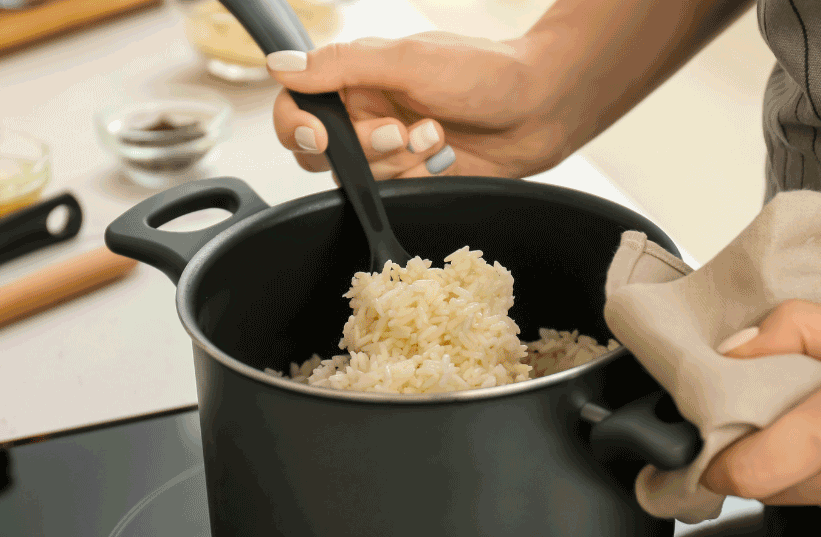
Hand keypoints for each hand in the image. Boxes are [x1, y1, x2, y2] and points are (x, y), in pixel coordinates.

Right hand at [267, 33, 571, 179]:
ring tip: (436, 136)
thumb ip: (342, 64)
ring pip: (357, 177)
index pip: (295, 105)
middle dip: (362, 147)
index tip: (321, 135)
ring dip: (397, 161)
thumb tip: (279, 66)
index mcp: (356, 76)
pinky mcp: (411, 178)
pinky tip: (444, 156)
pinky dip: (415, 177)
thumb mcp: (409, 59)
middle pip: (321, 151)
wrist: (541, 108)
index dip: (298, 125)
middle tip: (399, 131)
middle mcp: (365, 112)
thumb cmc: (485, 72)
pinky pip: (390, 192)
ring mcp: (388, 149)